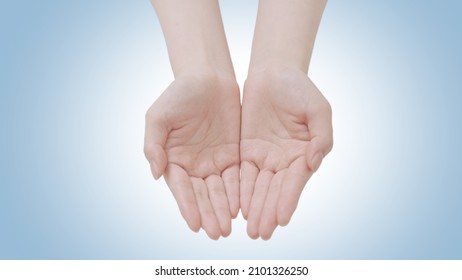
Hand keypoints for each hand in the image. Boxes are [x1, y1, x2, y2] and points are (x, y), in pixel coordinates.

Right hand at [144, 75, 240, 238]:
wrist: (208, 77)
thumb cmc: (179, 93)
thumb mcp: (159, 116)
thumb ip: (154, 144)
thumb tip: (154, 173)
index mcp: (173, 159)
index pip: (181, 188)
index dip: (188, 206)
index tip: (195, 224)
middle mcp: (193, 165)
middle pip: (202, 194)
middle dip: (209, 214)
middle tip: (217, 232)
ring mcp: (213, 161)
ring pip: (220, 190)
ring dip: (224, 209)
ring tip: (229, 227)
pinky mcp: (232, 155)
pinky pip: (236, 177)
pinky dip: (239, 192)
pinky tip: (243, 207)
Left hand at [240, 68, 332, 239]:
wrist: (273, 74)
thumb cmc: (300, 88)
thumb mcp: (318, 108)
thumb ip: (321, 135)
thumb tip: (313, 160)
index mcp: (304, 153)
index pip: (294, 182)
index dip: (288, 199)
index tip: (281, 218)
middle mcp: (285, 161)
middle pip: (275, 190)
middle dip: (268, 212)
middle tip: (261, 233)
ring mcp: (266, 157)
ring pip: (258, 187)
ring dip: (255, 208)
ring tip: (250, 229)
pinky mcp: (247, 151)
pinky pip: (242, 174)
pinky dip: (240, 192)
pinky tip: (237, 208)